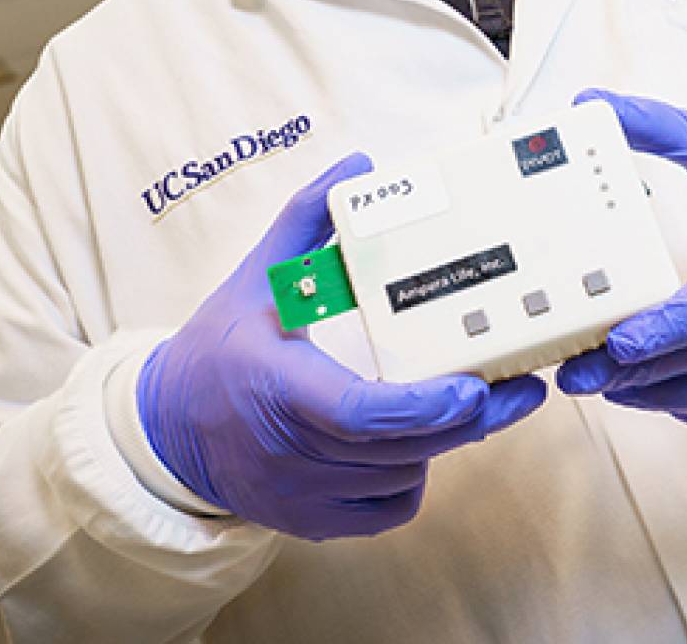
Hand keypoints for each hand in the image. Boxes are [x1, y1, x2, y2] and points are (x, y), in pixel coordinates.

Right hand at [137, 154, 546, 540]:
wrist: (166, 431)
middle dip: (469, 419)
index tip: (474, 384)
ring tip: (460, 399)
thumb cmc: (219, 345)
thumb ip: (307, 217)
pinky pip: (388, 509)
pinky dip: (412, 475)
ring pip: (403, 476)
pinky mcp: (311, 521)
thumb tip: (358, 165)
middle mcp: (290, 452)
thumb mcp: (257, 274)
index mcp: (279, 387)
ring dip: (439, 440)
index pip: (360, 414)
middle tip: (520, 387)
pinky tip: (415, 439)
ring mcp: (301, 496)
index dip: (424, 406)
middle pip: (401, 448)